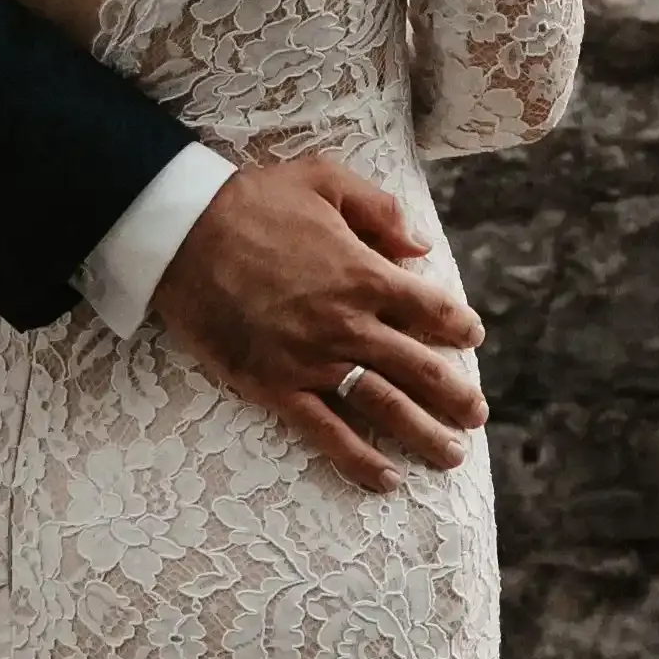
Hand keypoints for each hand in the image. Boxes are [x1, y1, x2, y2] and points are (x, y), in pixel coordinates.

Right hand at [152, 155, 488, 494]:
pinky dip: (359, 459)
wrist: (181, 232)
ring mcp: (313, 360)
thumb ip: (380, 211)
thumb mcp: (324, 179)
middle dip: (455, 395)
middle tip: (476, 413)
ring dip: (425, 434)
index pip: (433, 309)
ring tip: (453, 454)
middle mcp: (349, 324)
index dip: (459, 326)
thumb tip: (420, 246)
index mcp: (365, 274)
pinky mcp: (275, 386)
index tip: (471, 337)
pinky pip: (326, 432)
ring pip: (384, 407)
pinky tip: (387, 479)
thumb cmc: (251, 200)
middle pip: (420, 368)